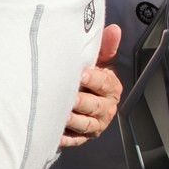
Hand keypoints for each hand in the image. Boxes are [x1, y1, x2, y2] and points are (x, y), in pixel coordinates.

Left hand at [62, 24, 122, 147]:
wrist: (82, 101)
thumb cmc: (89, 77)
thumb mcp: (98, 62)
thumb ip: (104, 48)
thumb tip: (114, 29)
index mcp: (111, 88)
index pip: (105, 83)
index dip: (94, 79)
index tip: (82, 74)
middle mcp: (106, 107)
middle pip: (95, 106)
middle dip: (82, 102)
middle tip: (70, 98)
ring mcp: (95, 124)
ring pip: (85, 124)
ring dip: (73, 120)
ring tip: (61, 115)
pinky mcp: (83, 137)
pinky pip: (74, 139)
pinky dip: (65, 137)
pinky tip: (54, 133)